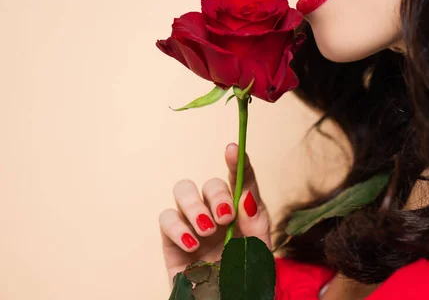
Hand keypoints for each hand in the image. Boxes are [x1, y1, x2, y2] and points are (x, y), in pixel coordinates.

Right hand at [158, 143, 272, 287]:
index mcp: (242, 213)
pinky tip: (191, 244)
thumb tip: (245, 197)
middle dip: (217, 194)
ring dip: (194, 205)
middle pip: (209, 183)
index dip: (237, 162)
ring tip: (207, 229)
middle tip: (225, 217)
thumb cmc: (245, 281)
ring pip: (183, 190)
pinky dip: (177, 226)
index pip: (239, 180)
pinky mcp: (171, 241)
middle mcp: (216, 214)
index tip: (233, 149)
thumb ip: (256, 224)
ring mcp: (192, 225)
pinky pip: (166, 218)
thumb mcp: (259, 252)